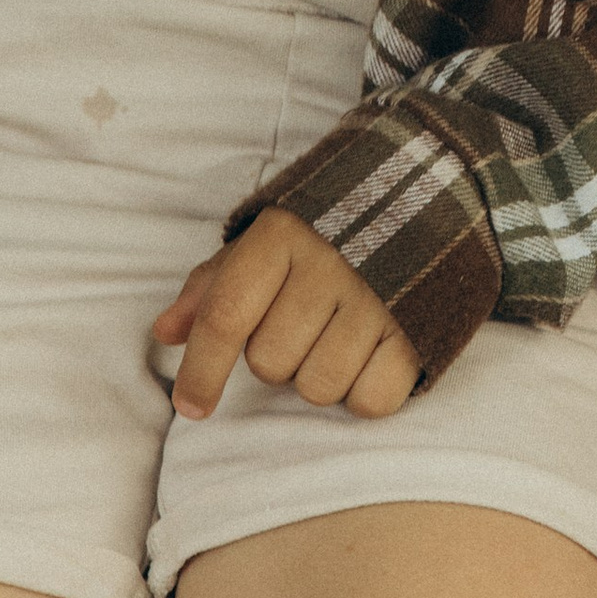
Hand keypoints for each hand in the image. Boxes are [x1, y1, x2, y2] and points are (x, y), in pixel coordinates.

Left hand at [153, 209, 421, 421]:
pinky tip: (372, 354)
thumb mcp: (267, 239)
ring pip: (317, 387)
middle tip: (305, 324)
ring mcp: (377, 296)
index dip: (202, 369)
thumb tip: (165, 333)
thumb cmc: (329, 227)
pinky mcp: (418, 328)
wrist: (431, 189)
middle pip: (270, 362)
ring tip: (339, 335)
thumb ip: (214, 286)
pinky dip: (365, 392)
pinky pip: (371, 401)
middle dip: (279, 357)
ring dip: (320, 376)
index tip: (190, 408)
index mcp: (281, 235)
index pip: (226, 315)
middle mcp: (328, 263)